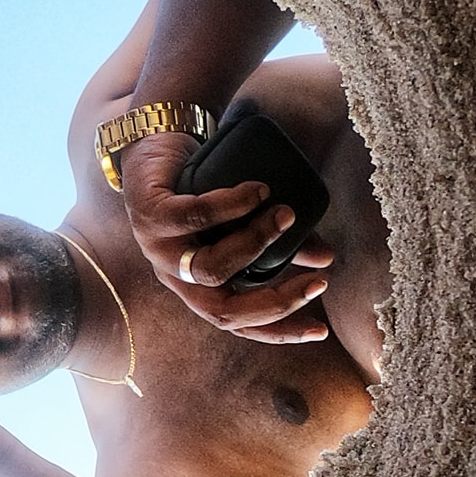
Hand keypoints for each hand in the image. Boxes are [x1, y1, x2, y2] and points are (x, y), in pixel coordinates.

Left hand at [117, 132, 332, 342]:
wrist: (154, 145)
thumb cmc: (202, 186)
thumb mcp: (246, 217)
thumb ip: (280, 240)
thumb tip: (326, 258)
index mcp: (197, 285)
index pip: (236, 323)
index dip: (277, 331)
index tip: (320, 330)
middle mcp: (176, 275)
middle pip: (222, 311)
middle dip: (275, 301)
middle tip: (318, 281)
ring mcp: (159, 248)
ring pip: (209, 269)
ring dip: (256, 245)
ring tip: (286, 216)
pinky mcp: (149, 214)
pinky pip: (192, 217)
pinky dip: (229, 206)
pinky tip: (256, 192)